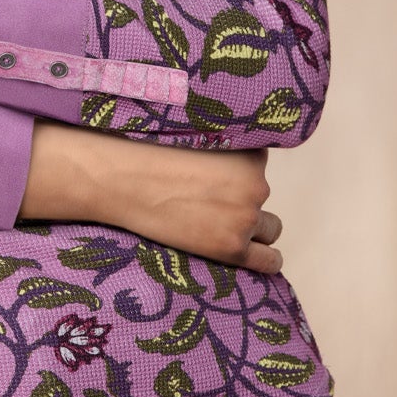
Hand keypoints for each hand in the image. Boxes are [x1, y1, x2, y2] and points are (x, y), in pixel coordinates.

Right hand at [21, 123, 284, 272]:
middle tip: (208, 200)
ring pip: (270, 228)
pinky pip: (268, 260)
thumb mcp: (197, 135)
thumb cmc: (152, 153)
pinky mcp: (233, 249)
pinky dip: (265, 259)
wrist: (126, 182)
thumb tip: (233, 152)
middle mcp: (257, 185)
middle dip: (242, 198)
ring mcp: (246, 219)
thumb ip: (223, 146)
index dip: (236, 171)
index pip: (259, 165)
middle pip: (262, 196)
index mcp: (251, 154)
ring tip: (221, 225)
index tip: (214, 175)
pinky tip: (253, 255)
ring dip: (252, 227)